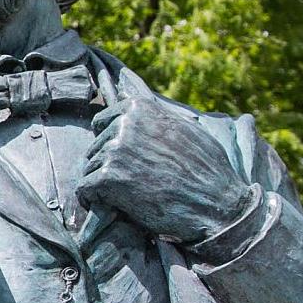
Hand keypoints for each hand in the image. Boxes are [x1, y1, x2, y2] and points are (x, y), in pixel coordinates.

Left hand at [77, 97, 256, 244]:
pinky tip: (110, 207)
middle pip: (95, 147)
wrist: (217, 204)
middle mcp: (123, 124)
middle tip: (134, 182)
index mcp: (139, 108)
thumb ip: (154, 116)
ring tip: (131, 194)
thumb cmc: (206, 169)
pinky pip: (84, 188)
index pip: (102, 121)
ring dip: (103, 184)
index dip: (109, 142)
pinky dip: (92, 200)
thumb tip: (131, 96)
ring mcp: (114, 150)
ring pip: (90, 168)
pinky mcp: (108, 178)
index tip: (122, 159)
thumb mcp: (183, 128)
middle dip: (109, 165)